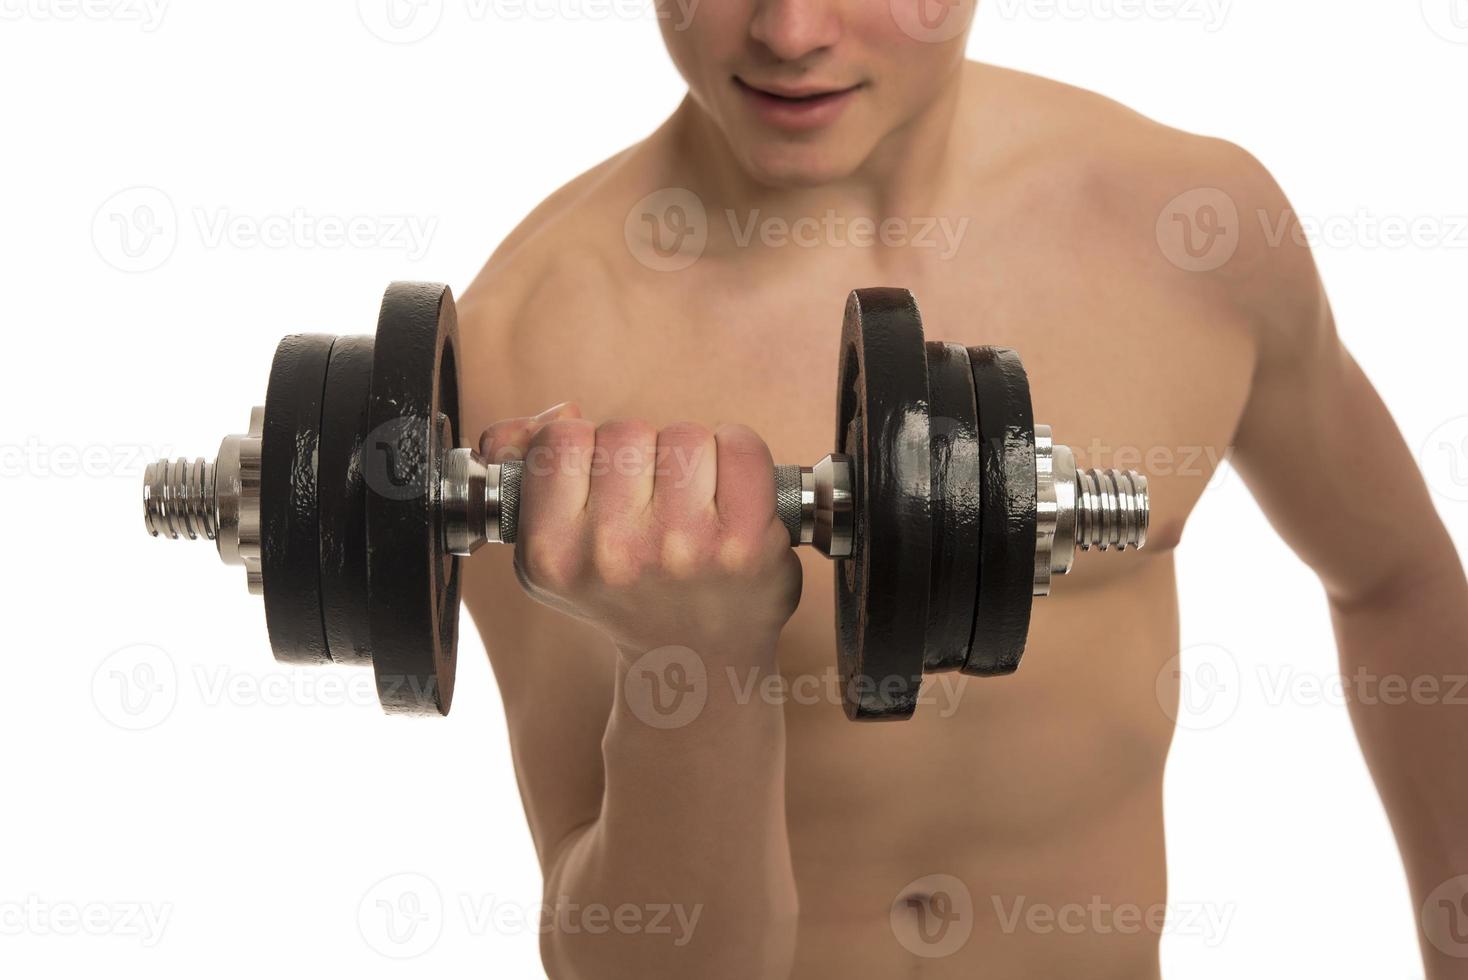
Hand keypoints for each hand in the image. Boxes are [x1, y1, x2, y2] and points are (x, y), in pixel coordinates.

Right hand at [478, 405, 802, 658]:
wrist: (691, 662)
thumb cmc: (623, 591)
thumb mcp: (551, 545)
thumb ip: (526, 463)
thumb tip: (558, 412)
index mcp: (551, 553)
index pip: (562, 439)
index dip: (586, 449)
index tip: (600, 483)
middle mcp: (613, 554)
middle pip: (625, 432)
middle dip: (640, 456)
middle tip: (647, 502)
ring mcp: (682, 548)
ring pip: (682, 434)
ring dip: (689, 457)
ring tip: (688, 503)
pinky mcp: (745, 543)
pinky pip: (739, 444)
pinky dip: (737, 454)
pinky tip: (729, 494)